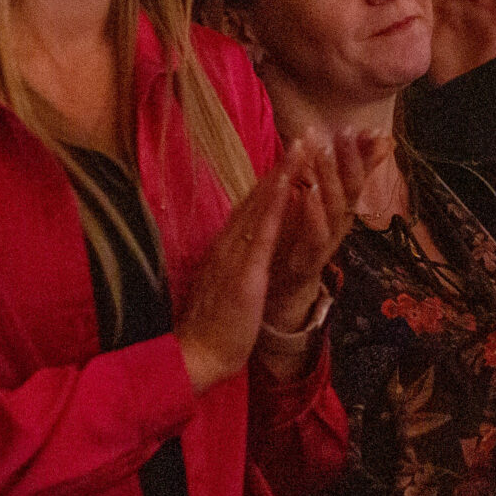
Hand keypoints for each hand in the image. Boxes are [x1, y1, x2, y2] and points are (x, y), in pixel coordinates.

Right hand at [175, 159, 296, 393]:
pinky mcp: (244, 274)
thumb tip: (241, 251)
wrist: (196, 356)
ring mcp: (235, 257)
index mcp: (224, 250)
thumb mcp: (224, 287)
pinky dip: (276, 208)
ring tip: (300, 149)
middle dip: (278, 169)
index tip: (286, 159)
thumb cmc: (212, 327)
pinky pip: (263, 235)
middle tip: (299, 139)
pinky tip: (289, 187)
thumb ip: (231, 265)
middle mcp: (228, 246)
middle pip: (255, 200)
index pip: (249, 210)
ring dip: (281, 177)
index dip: (268, 184)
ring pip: (259, 209)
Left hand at [264, 129, 388, 330]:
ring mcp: (328, 240)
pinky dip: (314, 213)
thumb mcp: (325, 199)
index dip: (360, 152)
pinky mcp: (311, 258)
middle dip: (349, 159)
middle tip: (342, 132)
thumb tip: (378, 138)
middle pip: (351, 188)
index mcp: (342, 206)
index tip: (362, 127)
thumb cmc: (305, 236)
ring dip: (330, 179)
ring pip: (336, 208)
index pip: (357, 173)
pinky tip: (307, 193)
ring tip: (323, 152)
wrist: (286, 286)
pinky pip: (316, 235)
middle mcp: (341, 222)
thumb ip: (346, 170)